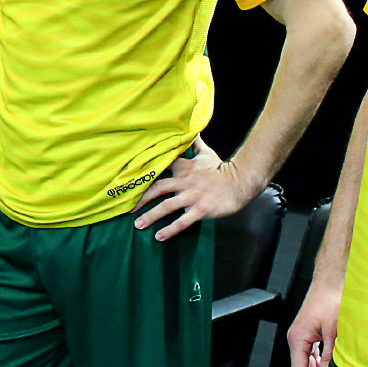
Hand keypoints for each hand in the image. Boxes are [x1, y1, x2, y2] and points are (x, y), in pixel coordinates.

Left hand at [131, 142, 256, 241]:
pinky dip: (170, 230)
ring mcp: (192, 197)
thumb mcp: (206, 154)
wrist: (240, 183)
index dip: (144, 173)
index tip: (128, 180)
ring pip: (167, 206)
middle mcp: (184, 182)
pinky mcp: (201, 210)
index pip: (159, 167)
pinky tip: (159, 237)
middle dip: (141, 199)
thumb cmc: (221, 169)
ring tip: (138, 225)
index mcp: (183, 168)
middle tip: (127, 208)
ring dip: (151, 216)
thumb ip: (195, 144)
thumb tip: (193, 130)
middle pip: (157, 189)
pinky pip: (182, 221)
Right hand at [286, 277, 340, 366]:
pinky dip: (320, 361)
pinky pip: (313, 351)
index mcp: (297, 339)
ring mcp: (304, 334)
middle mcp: (297, 337)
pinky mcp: (311, 330)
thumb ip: (329, 356)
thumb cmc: (330, 299)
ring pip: (308, 360)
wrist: (333, 280)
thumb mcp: (333, 332)